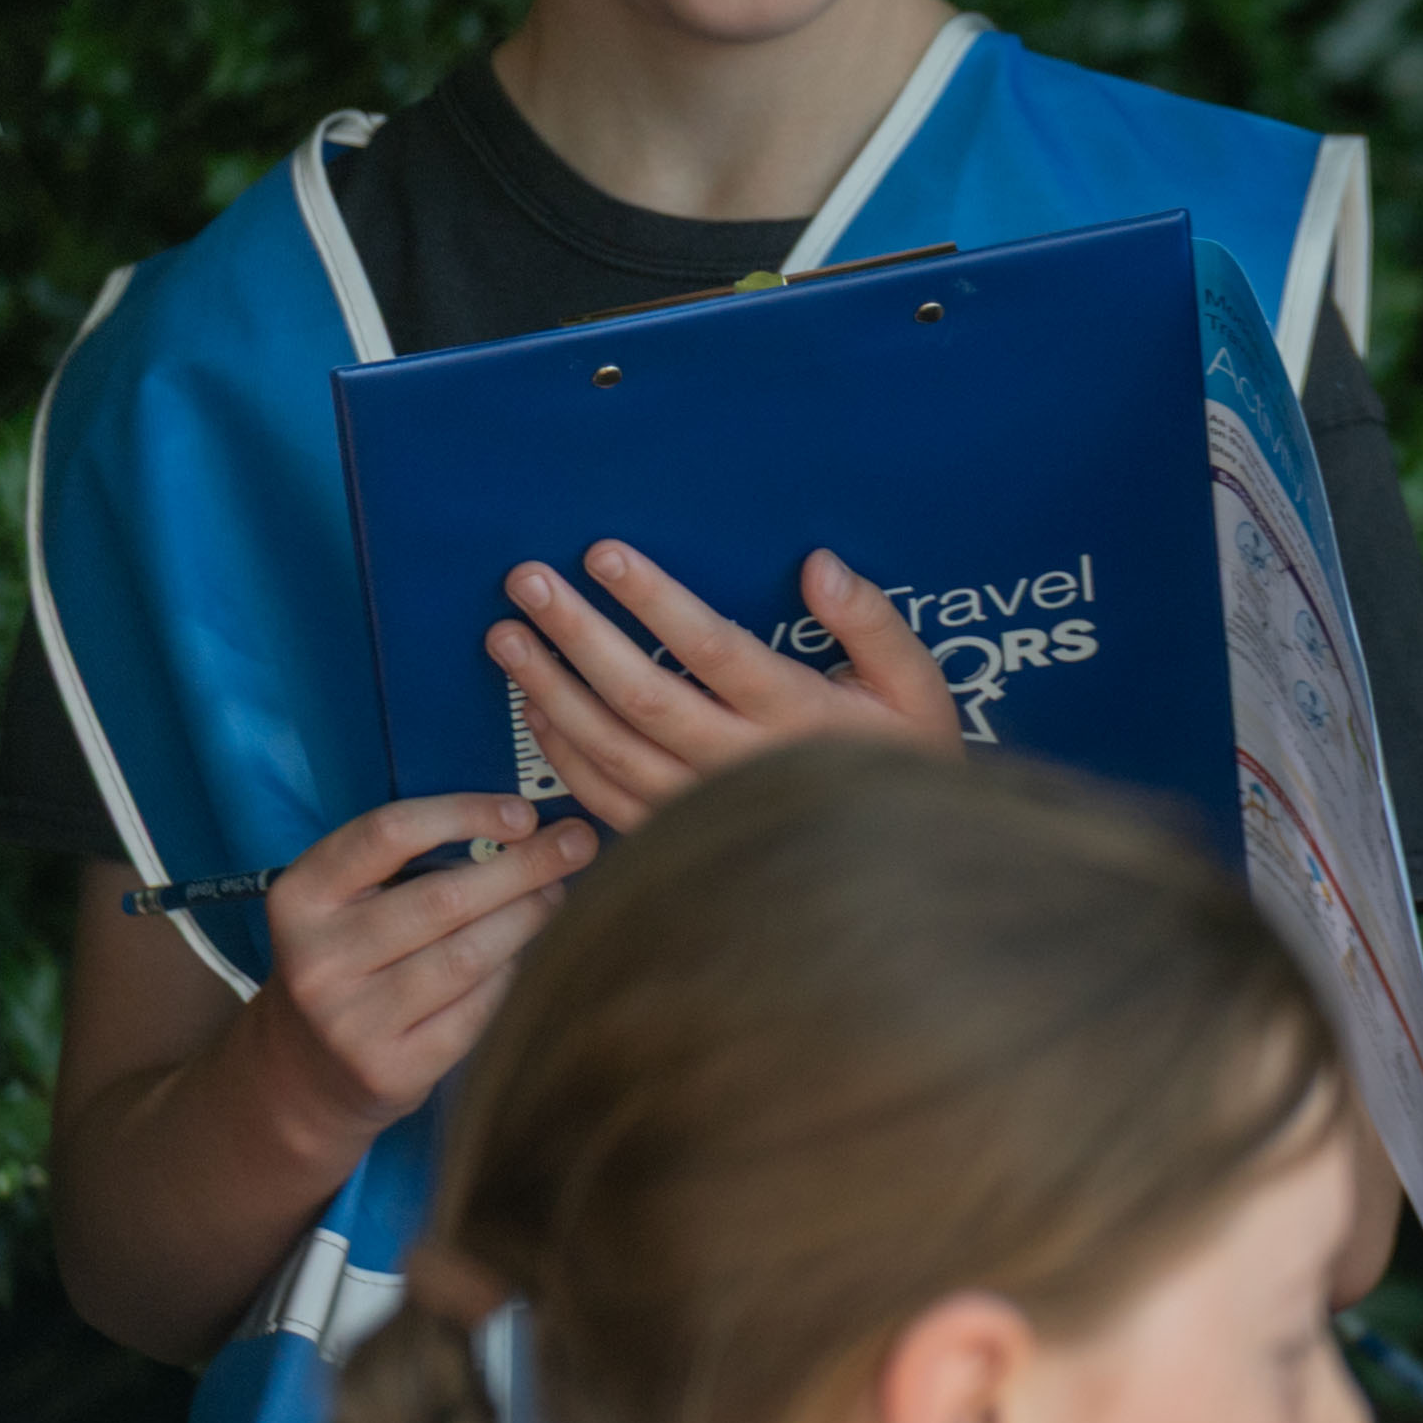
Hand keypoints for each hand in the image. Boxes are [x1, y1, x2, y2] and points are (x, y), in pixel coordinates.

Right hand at [244, 794, 598, 1134]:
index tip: (523, 813)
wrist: (307, 1071)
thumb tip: (524, 830)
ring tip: (559, 896)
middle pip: (443, 897)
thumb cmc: (350, 963)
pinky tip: (531, 957)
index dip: (463, 814)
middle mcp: (317, 956)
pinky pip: (476, 1010)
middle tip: (578, 845)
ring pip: (468, 956)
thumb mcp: (346, 905)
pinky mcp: (389, 1068)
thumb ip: (408, 867)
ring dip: (528, 920)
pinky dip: (511, 977)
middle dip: (523, 867)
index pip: (387, 834)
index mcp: (300, 896)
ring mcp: (350, 1018)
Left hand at [491, 542, 963, 833]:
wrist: (906, 868)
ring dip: (550, 689)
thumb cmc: (906, 760)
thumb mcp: (916, 686)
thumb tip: (818, 566)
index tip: (602, 554)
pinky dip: (562, 752)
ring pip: (610, 749)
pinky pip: (605, 798)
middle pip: (642, 696)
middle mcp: (746, 767)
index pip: (715, 651)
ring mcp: (706, 810)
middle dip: (577, 634)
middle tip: (527, 582)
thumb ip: (872, 623)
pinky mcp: (681, 839)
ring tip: (506, 636)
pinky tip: (534, 706)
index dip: (655, 602)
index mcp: (803, 719)